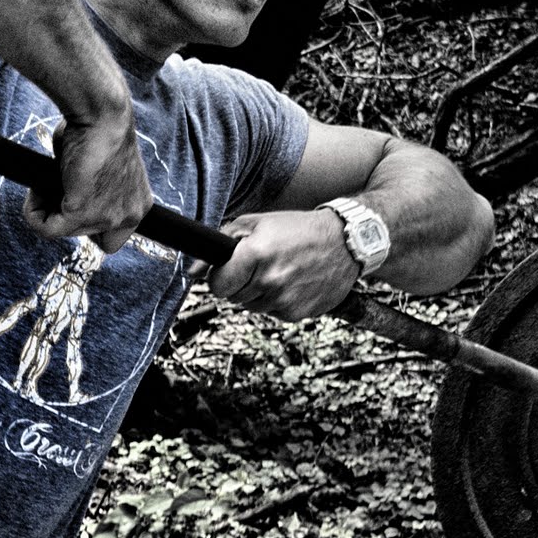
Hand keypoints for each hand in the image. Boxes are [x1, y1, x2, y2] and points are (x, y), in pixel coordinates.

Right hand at [23, 109, 151, 252]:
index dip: (87, 222)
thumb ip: (90, 188)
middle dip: (65, 213)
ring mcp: (106, 218)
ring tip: (43, 182)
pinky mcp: (81, 214)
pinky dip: (33, 212)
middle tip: (54, 186)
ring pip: (62, 230)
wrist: (101, 113)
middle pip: (83, 234)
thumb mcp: (102, 166)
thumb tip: (64, 193)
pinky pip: (46, 227)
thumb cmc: (100, 127)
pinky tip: (35, 189)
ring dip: (46, 208)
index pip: (112, 237)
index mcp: (138, 204)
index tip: (73, 198)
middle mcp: (128, 216)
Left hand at [190, 210, 360, 320]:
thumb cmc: (298, 228)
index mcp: (257, 253)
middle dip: (239, 282)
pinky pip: (272, 312)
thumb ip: (222, 243)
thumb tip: (193, 271)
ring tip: (278, 271)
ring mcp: (285, 299)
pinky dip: (277, 300)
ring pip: (251, 307)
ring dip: (258, 292)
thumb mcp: (257, 223)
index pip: (217, 284)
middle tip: (258, 265)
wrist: (345, 242)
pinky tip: (292, 282)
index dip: (218, 277)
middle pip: (232, 297)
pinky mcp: (297, 313)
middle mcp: (270, 280)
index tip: (225, 272)